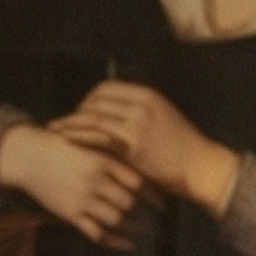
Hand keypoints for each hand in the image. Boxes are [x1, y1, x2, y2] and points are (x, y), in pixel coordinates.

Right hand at [0, 118, 150, 249]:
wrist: (32, 156)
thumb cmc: (64, 146)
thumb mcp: (91, 142)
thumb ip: (113, 153)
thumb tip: (139, 164)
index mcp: (103, 160)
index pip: (136, 180)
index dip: (153, 194)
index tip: (165, 203)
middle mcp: (96, 181)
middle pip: (129, 202)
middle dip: (147, 213)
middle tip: (160, 221)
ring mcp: (83, 199)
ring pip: (116, 219)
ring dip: (133, 228)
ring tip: (146, 232)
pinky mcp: (72, 214)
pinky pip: (98, 233)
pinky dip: (115, 241)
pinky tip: (128, 245)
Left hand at [50, 80, 239, 220]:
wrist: (200, 167)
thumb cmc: (182, 150)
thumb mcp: (163, 120)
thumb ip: (140, 114)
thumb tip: (118, 117)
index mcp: (147, 95)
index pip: (107, 88)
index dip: (88, 99)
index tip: (79, 112)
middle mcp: (140, 104)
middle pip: (96, 100)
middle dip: (76, 111)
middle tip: (62, 124)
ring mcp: (136, 124)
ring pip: (93, 116)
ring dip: (71, 123)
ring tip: (55, 131)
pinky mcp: (132, 146)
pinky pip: (98, 137)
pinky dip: (79, 137)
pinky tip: (66, 142)